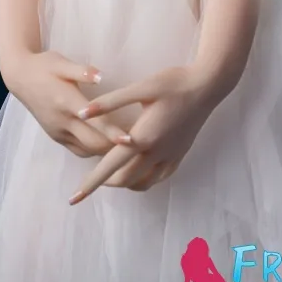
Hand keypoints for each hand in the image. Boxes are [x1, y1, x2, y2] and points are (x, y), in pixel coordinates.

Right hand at [6, 50, 133, 157]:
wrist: (19, 77)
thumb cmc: (44, 66)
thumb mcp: (62, 62)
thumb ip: (82, 71)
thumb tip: (100, 75)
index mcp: (66, 102)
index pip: (94, 122)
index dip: (113, 133)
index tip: (132, 140)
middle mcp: (62, 121)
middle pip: (93, 144)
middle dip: (115, 148)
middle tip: (140, 146)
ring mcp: (58, 132)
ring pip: (86, 151)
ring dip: (106, 152)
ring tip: (129, 151)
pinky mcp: (56, 136)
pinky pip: (78, 150)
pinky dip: (94, 151)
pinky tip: (108, 147)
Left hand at [67, 65, 214, 203]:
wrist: (207, 86)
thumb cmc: (173, 83)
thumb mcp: (140, 88)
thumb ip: (110, 102)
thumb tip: (82, 112)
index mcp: (142, 137)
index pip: (109, 166)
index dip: (90, 183)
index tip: (74, 198)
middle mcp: (156, 152)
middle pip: (124, 179)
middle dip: (105, 182)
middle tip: (92, 175)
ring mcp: (170, 156)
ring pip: (143, 182)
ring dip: (124, 182)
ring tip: (112, 174)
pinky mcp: (180, 154)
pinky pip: (160, 177)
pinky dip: (145, 180)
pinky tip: (139, 171)